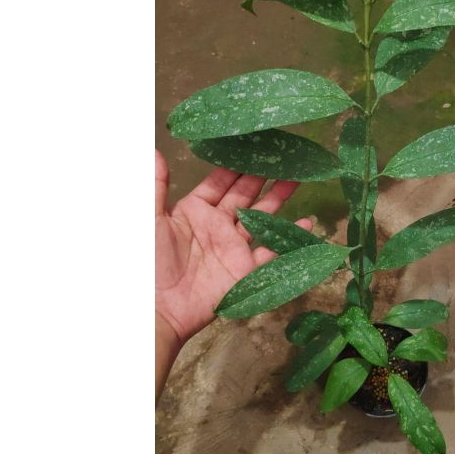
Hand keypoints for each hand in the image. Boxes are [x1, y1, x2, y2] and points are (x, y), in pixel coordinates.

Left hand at [155, 150, 311, 349]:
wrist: (157, 309)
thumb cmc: (148, 264)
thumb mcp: (148, 220)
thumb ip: (155, 186)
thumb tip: (154, 151)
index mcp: (194, 210)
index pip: (220, 181)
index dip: (236, 164)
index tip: (253, 144)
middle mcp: (217, 225)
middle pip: (246, 194)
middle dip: (265, 175)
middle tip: (284, 154)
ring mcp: (234, 246)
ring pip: (263, 216)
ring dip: (280, 198)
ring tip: (299, 178)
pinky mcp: (245, 269)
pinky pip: (272, 251)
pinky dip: (290, 238)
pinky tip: (306, 223)